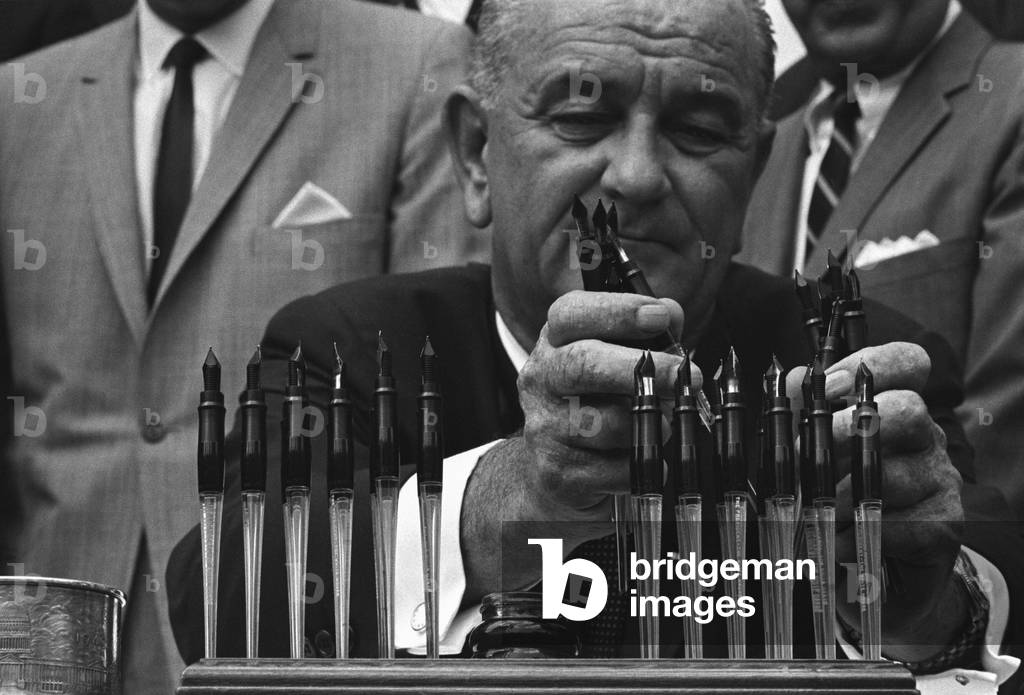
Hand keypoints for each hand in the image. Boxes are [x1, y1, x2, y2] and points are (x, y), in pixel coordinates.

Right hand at [461, 291, 699, 597]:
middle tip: (683, 372)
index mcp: (555, 343)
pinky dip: (642, 463)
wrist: (557, 475)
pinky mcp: (557, 473)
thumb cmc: (599, 406)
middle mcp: (541, 379)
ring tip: (669, 424)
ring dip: (647, 423)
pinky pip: (614, 468)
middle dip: (638, 366)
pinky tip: (652, 458)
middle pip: (582, 364)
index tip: (661, 316)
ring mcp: (544, 427)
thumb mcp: (617, 363)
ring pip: (603, 422)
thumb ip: (645, 337)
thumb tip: (672, 315)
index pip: (571, 314)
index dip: (617, 311)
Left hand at [787, 342, 966, 659]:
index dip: (871, 363)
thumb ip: (804, 413)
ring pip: (894, 474)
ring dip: (842, 495)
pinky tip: (834, 541)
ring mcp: (940, 478)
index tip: (827, 384)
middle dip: (850, 428)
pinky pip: (898, 523)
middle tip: (812, 451)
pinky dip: (856, 533)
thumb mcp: (816, 453)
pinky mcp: (944, 524)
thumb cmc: (840, 497)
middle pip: (908, 410)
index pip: (907, 362)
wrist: (875, 571)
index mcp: (896, 406)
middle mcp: (927, 436)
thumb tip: (791, 380)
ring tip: (815, 511)